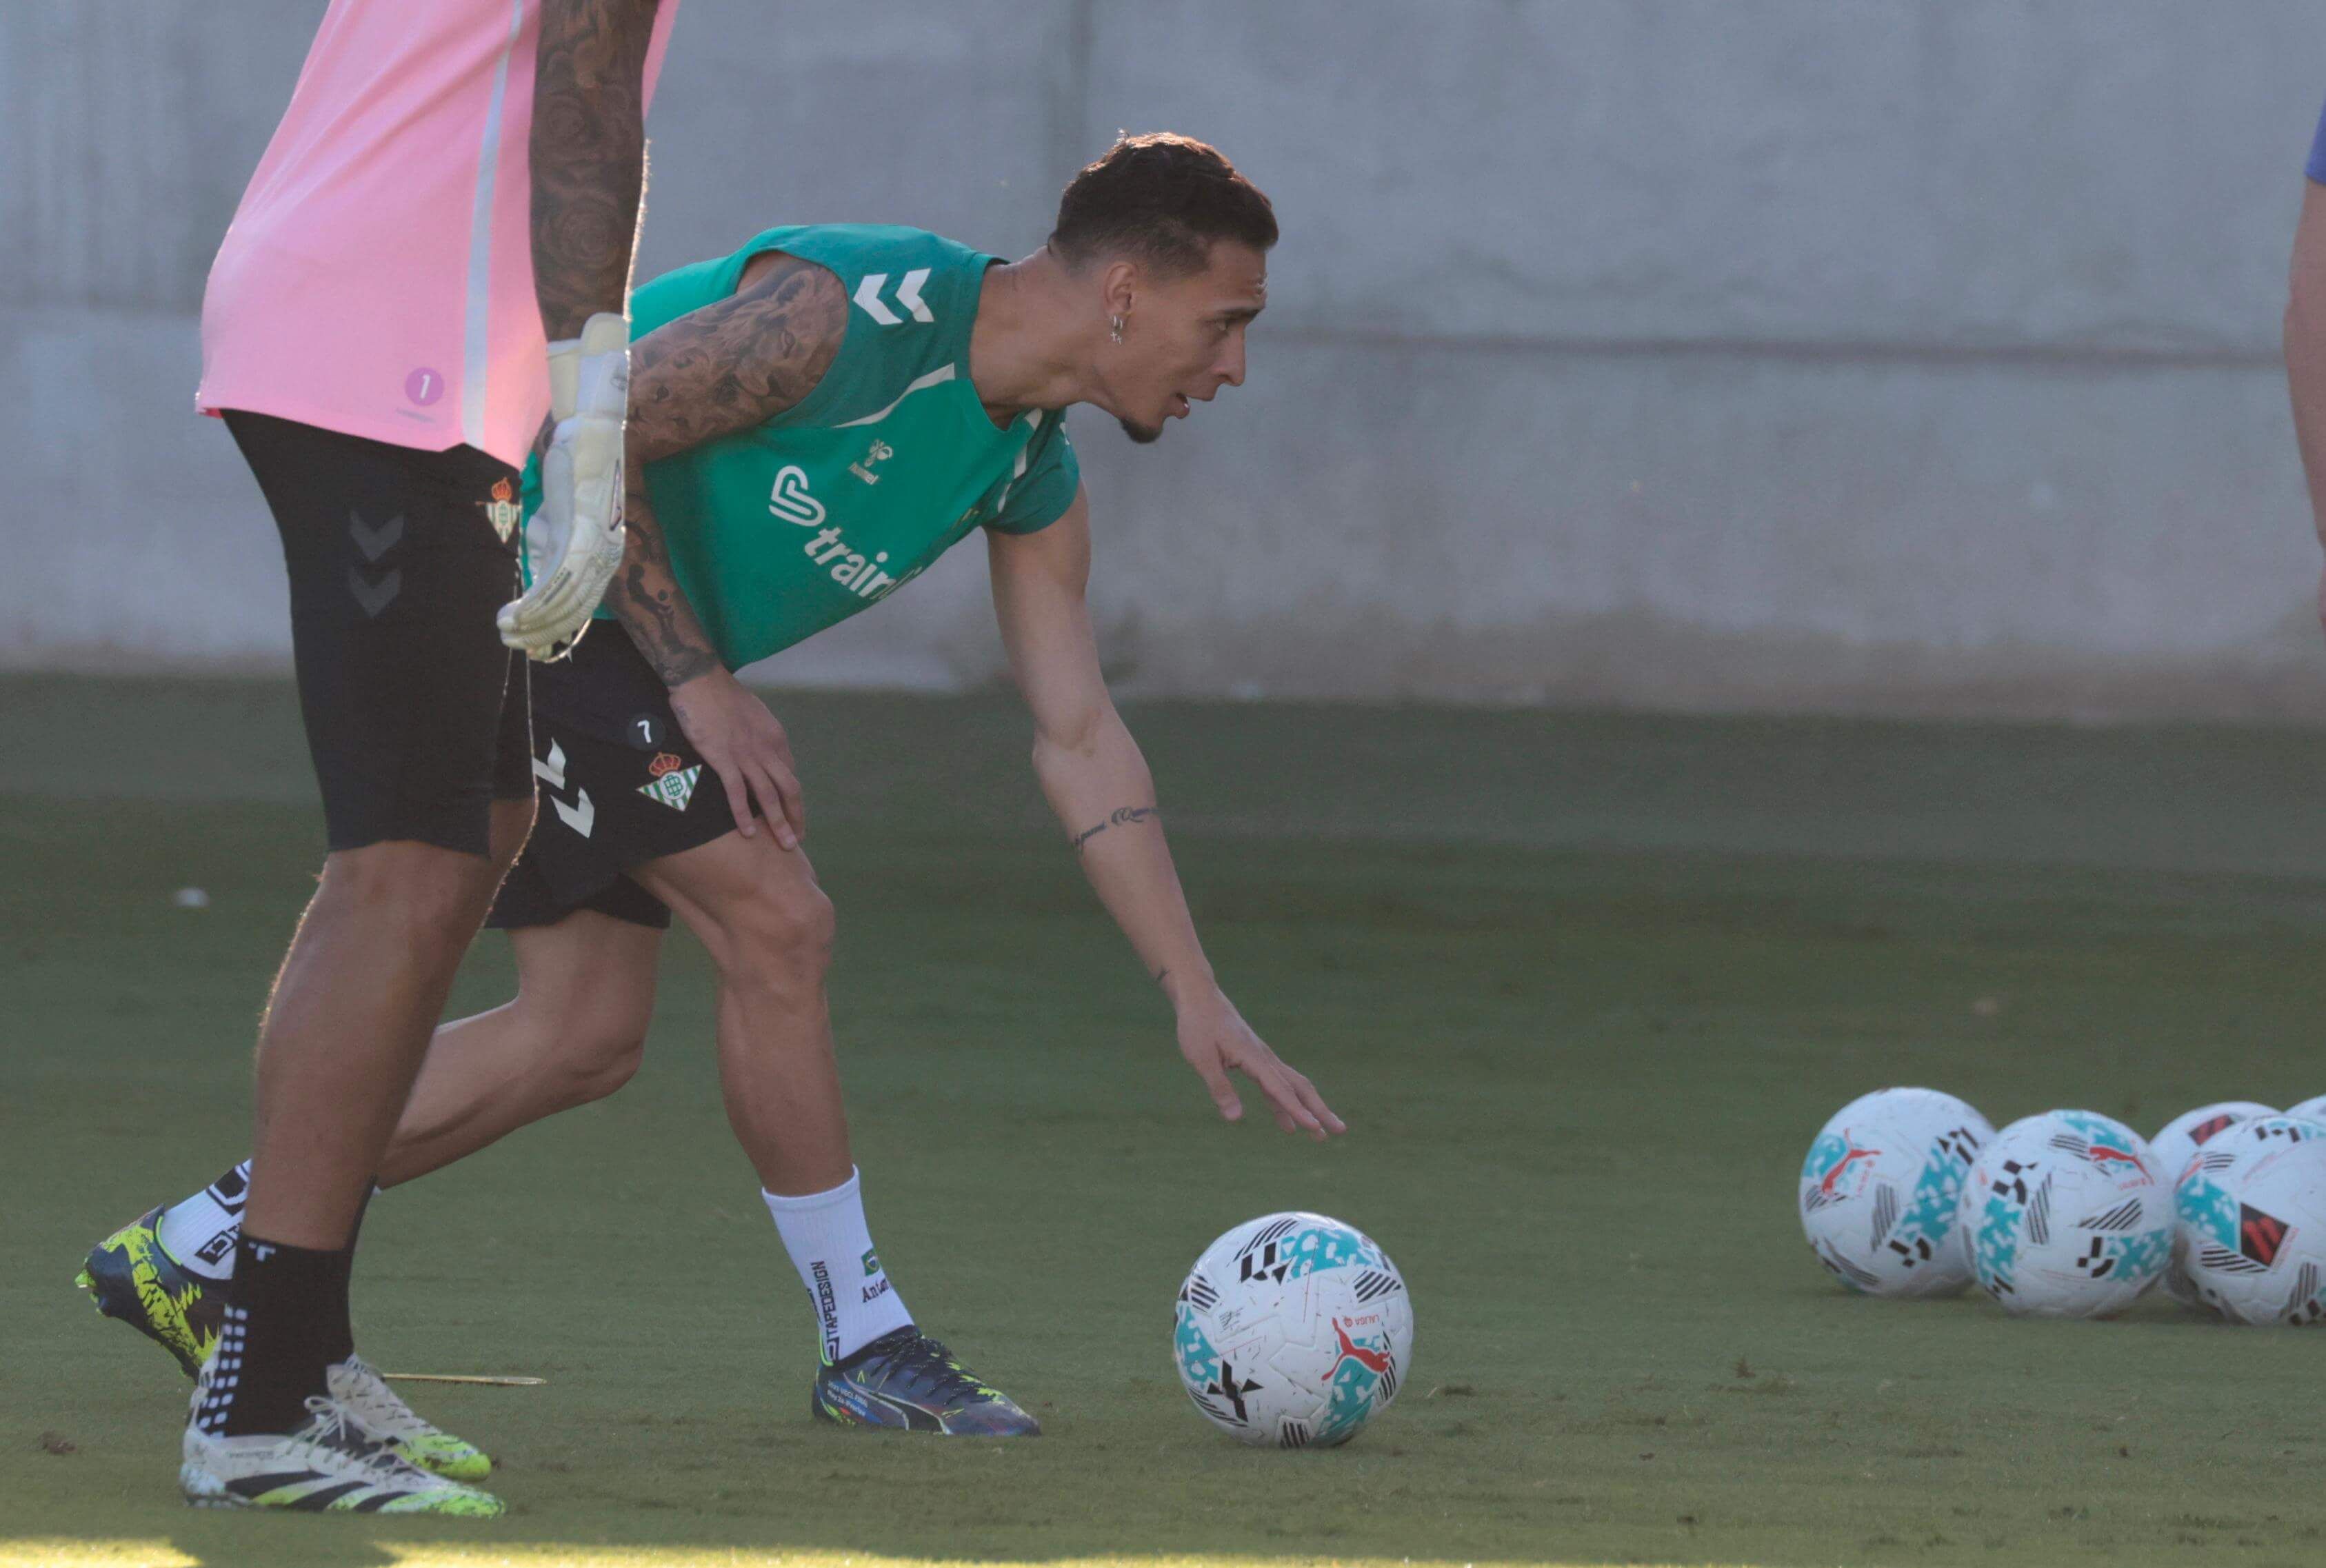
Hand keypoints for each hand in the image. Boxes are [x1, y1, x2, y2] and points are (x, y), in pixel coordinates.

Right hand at [499, 314, 629, 658]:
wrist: (587, 429)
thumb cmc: (572, 469)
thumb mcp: (557, 518)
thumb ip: (548, 547)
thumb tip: (535, 576)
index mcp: (603, 555)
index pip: (581, 605)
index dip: (555, 630)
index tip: (532, 646)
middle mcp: (606, 556)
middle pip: (574, 611)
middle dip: (541, 634)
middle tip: (512, 643)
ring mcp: (596, 546)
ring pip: (565, 602)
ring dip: (533, 622)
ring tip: (505, 631)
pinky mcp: (582, 532)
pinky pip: (558, 580)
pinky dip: (535, 602)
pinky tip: (513, 614)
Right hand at [668, 668, 803, 848]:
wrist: (702, 680)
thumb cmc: (723, 696)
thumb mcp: (754, 715)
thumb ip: (761, 736)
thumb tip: (763, 754)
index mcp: (775, 738)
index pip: (790, 775)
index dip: (794, 800)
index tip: (794, 817)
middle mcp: (767, 749)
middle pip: (789, 789)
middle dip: (795, 817)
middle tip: (797, 839)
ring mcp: (746, 755)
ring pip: (769, 795)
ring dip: (778, 822)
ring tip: (785, 845)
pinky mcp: (724, 758)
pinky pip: (737, 792)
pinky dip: (745, 814)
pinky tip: (749, 833)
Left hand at [1174, 986, 1345, 1139]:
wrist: (1200, 997)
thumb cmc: (1197, 1026)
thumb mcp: (1201, 1058)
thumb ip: (1219, 1088)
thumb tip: (1235, 1119)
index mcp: (1254, 1057)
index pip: (1280, 1089)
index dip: (1297, 1110)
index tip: (1314, 1127)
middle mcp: (1265, 1058)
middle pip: (1300, 1087)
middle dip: (1320, 1110)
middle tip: (1339, 1130)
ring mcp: (1263, 1059)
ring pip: (1292, 1087)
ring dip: (1308, 1109)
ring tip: (1321, 1134)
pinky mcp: (1256, 1060)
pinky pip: (1276, 1086)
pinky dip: (1284, 1105)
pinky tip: (1288, 1124)